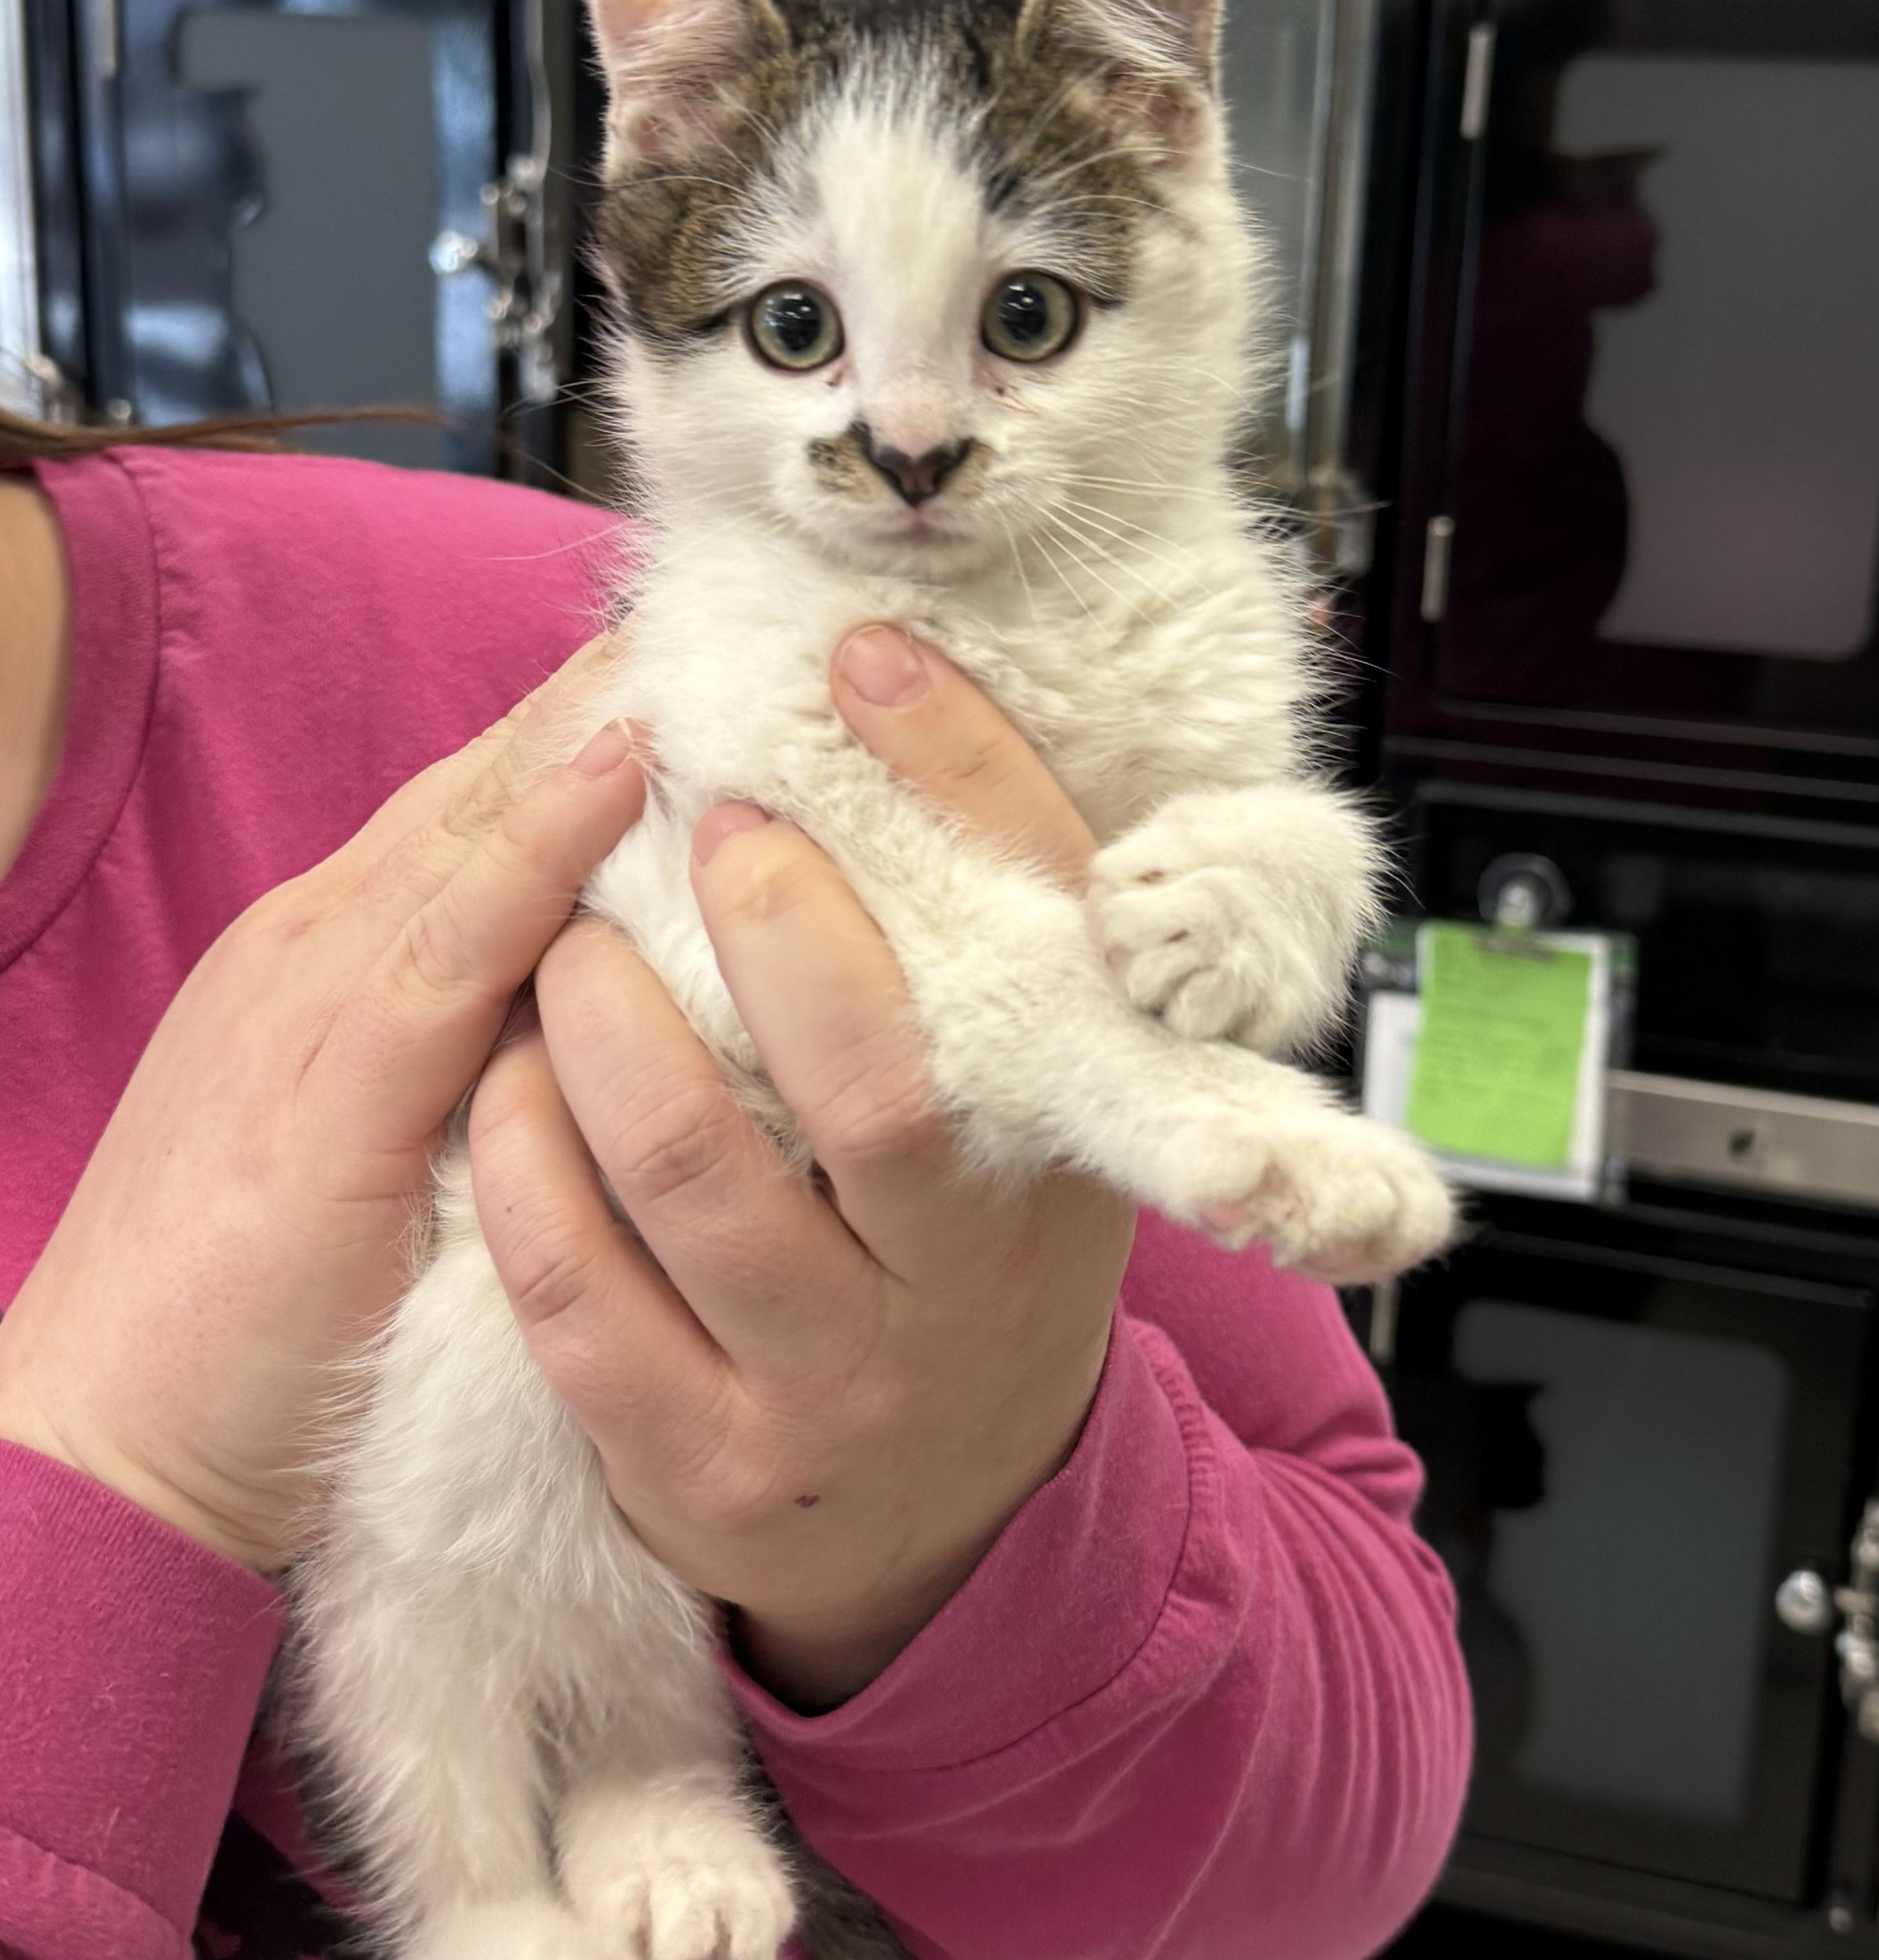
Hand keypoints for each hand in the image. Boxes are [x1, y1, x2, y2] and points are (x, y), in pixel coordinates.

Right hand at [0, 639, 645, 1570]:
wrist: (109, 1449)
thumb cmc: (267, 1307)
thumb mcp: (402, 1144)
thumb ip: (490, 1053)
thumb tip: (629, 997)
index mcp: (341, 961)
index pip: (483, 816)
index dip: (586, 732)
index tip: (705, 664)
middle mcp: (325, 950)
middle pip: (485, 794)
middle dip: (597, 700)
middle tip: (722, 609)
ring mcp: (314, 1005)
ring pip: (471, 836)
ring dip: (584, 734)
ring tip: (700, 642)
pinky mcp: (326, 1090)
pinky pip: (450, 946)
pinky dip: (532, 850)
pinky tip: (615, 774)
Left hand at [466, 625, 1133, 1708]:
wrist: (937, 1532)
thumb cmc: (963, 1270)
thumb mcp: (1027, 1141)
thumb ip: (990, 989)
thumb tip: (905, 730)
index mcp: (1065, 1169)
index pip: (1046, 948)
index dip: (965, 786)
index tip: (867, 661)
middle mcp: (966, 1286)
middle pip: (877, 1081)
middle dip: (774, 915)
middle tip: (705, 807)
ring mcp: (830, 1389)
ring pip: (693, 1177)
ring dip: (602, 1020)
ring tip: (565, 933)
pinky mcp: (698, 1467)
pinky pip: (576, 1297)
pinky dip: (520, 1164)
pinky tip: (497, 1081)